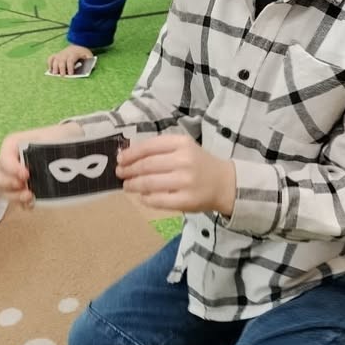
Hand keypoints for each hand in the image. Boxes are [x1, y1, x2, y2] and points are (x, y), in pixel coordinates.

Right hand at [0, 122, 83, 206]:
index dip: (11, 168)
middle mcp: (8, 162)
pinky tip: (33, 203)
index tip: (26, 174)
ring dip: (14, 196)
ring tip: (30, 196)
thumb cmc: (56, 137)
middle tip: (22, 185)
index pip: (3, 158)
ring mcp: (12, 177)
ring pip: (2, 190)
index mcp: (12, 145)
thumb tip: (44, 164)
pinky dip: (22, 204)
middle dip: (5, 184)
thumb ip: (45, 148)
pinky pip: (15, 200)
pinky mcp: (21, 188)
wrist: (66, 142)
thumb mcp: (51, 137)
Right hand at [47, 43, 93, 75]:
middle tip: (62, 76)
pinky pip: (50, 58)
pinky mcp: (56, 55)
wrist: (77, 45)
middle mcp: (65, 53)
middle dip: (61, 69)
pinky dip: (49, 64)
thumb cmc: (83, 53)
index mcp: (73, 53)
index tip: (71, 74)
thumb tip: (90, 68)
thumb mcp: (89, 55)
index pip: (71, 60)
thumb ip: (90, 61)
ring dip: (54, 67)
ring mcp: (60, 54)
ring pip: (55, 60)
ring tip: (54, 75)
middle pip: (61, 61)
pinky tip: (50, 70)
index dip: (70, 67)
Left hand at [116, 134, 236, 215]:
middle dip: (128, 170)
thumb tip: (126, 156)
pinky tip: (143, 197)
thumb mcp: (183, 147)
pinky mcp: (186, 200)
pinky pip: (158, 200)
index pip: (149, 147)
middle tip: (120, 174)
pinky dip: (145, 199)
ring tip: (127, 186)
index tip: (120, 159)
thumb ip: (159, 149)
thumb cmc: (198, 163)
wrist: (225, 183)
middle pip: (146, 165)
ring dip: (133, 185)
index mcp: (182, 143)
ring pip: (149, 183)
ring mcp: (185, 181)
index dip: (130, 154)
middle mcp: (184, 160)